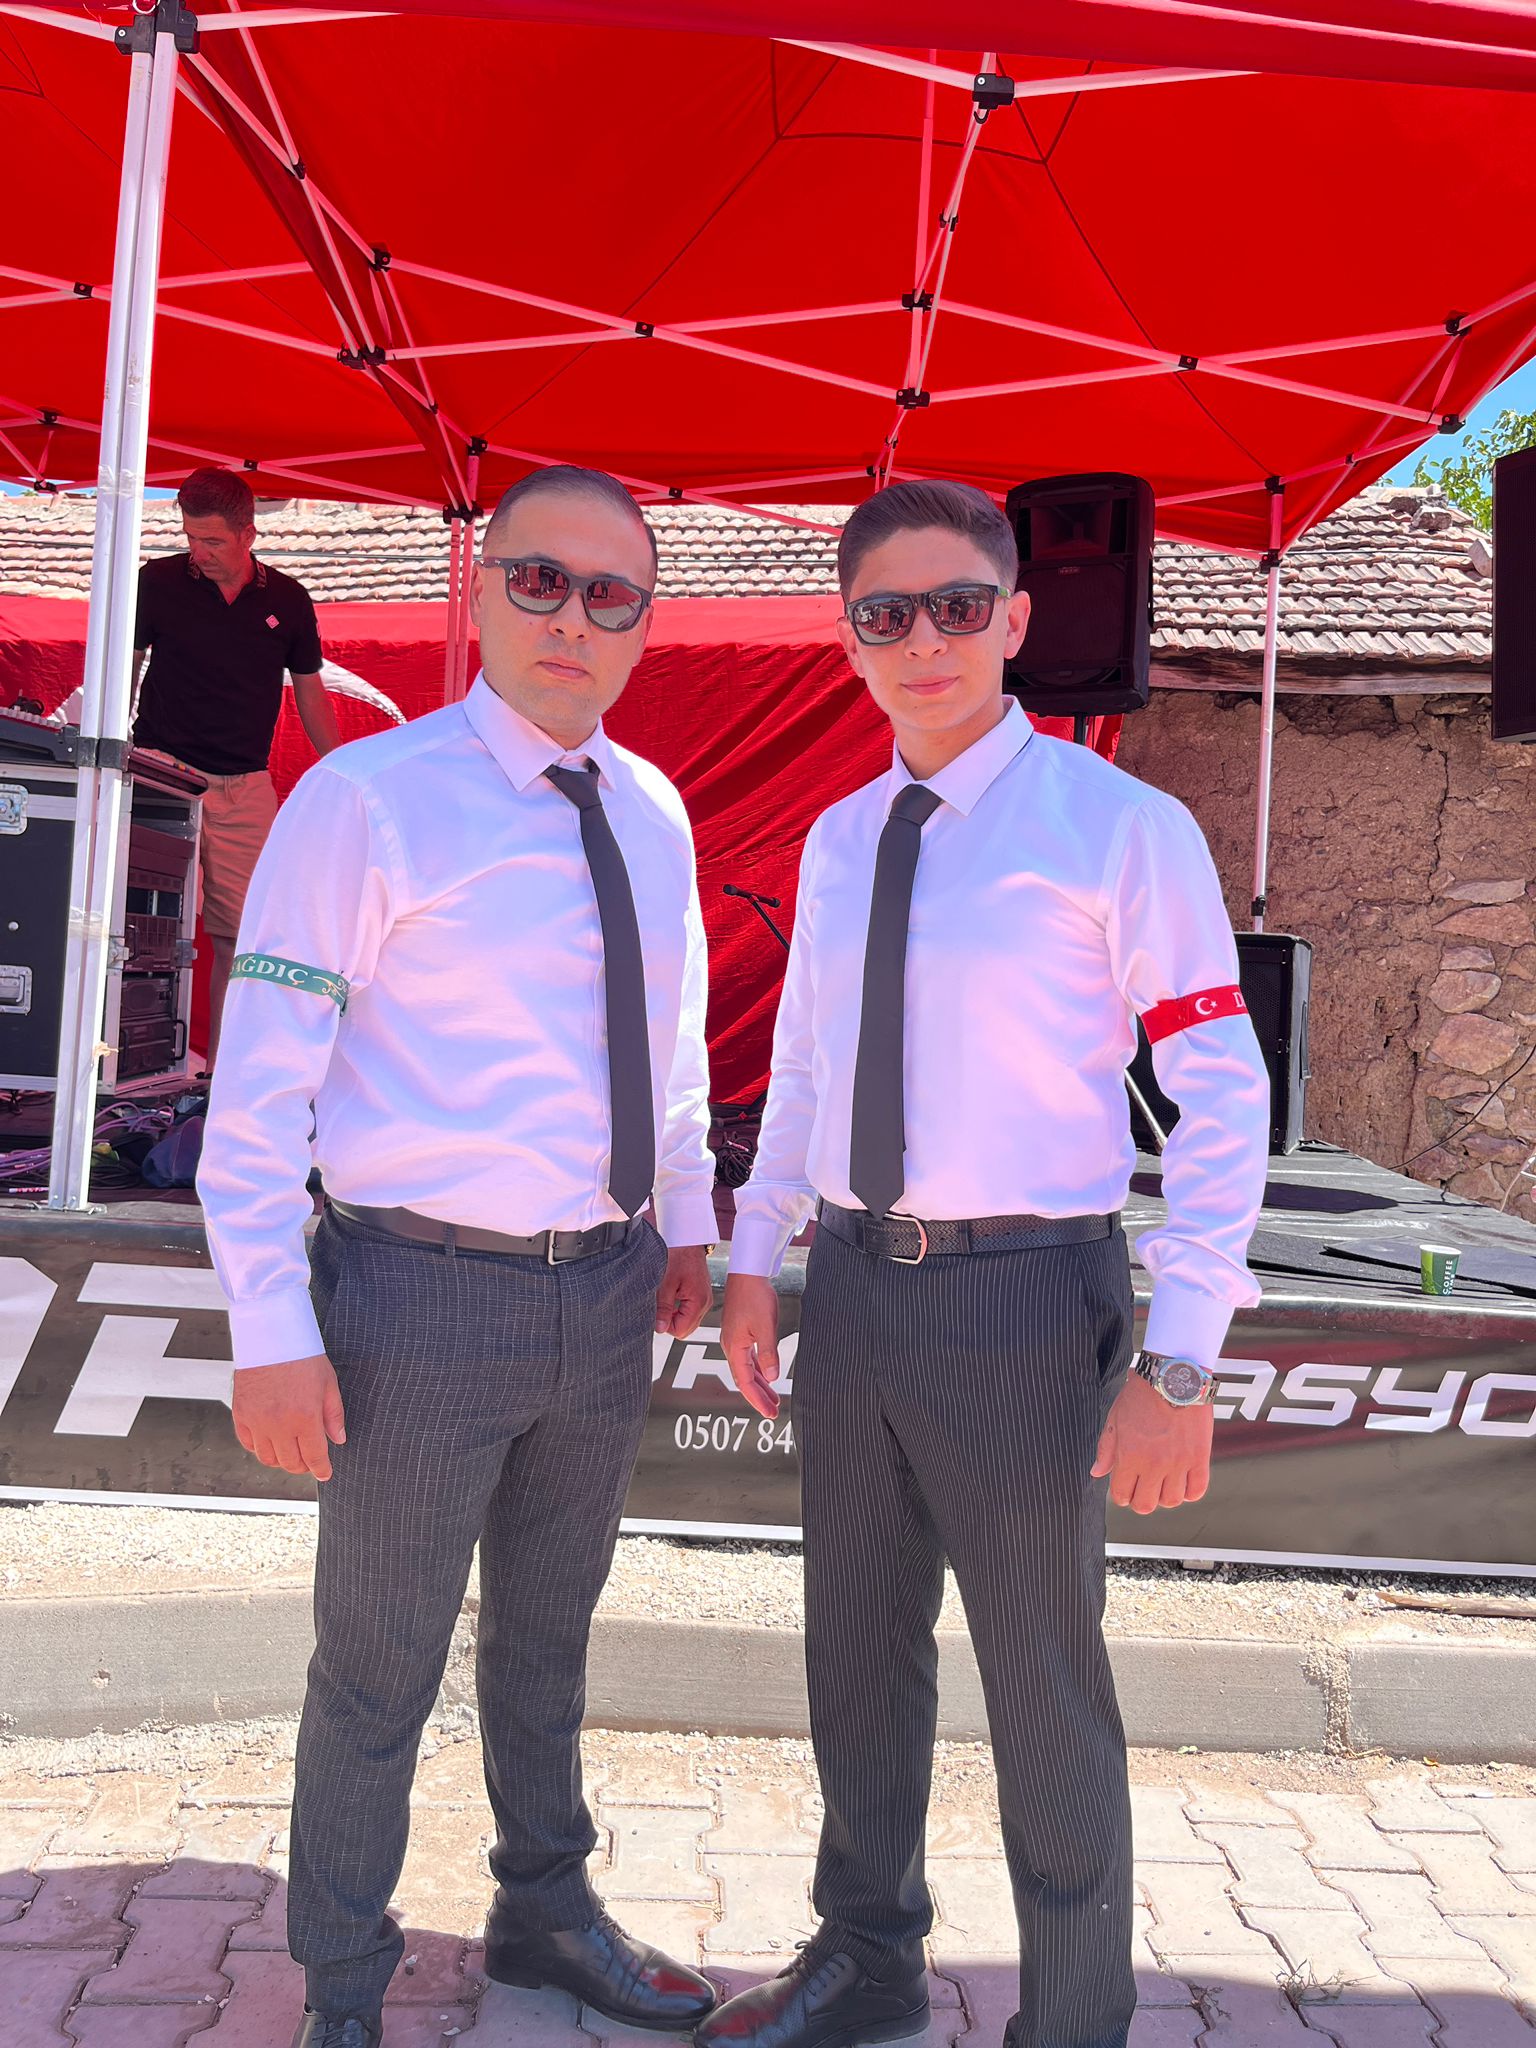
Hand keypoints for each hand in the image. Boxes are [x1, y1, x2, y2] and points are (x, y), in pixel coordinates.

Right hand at [232, 1353, 345, 1481]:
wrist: (270, 1335)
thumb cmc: (302, 1355)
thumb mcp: (328, 1383)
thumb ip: (333, 1414)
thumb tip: (338, 1439)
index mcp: (305, 1417)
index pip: (314, 1456)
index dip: (321, 1469)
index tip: (325, 1473)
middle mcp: (279, 1424)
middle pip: (291, 1462)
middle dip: (303, 1466)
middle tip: (310, 1461)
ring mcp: (257, 1421)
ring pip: (268, 1458)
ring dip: (282, 1460)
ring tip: (291, 1451)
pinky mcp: (240, 1414)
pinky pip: (249, 1444)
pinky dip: (260, 1448)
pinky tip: (271, 1441)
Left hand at [655, 1244, 712, 1338]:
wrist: (687, 1239)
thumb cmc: (678, 1255)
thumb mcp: (665, 1283)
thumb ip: (663, 1308)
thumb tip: (660, 1328)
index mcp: (698, 1301)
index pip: (681, 1330)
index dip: (666, 1324)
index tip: (658, 1311)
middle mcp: (705, 1302)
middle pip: (686, 1328)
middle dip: (671, 1321)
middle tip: (661, 1304)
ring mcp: (705, 1299)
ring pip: (688, 1320)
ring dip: (675, 1314)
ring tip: (667, 1297)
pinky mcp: (702, 1294)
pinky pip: (690, 1310)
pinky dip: (680, 1308)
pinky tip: (673, 1295)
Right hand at [721, 1273, 780, 1418]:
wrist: (747, 1273)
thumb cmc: (755, 1296)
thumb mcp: (766, 1326)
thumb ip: (768, 1353)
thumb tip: (772, 1377)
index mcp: (734, 1347)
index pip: (745, 1382)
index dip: (757, 1399)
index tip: (769, 1412)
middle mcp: (730, 1346)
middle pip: (744, 1379)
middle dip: (758, 1396)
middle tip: (772, 1411)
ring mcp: (734, 1339)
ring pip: (746, 1369)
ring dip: (759, 1384)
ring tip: (772, 1397)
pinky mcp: (740, 1332)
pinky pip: (748, 1358)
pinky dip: (757, 1369)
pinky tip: (766, 1374)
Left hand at [1091, 1371, 1212, 1513]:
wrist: (1173, 1376)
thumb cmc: (1142, 1395)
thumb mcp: (1115, 1419)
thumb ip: (1106, 1449)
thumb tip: (1097, 1472)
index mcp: (1129, 1456)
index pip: (1121, 1495)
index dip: (1121, 1494)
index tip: (1125, 1487)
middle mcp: (1154, 1464)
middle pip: (1146, 1506)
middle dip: (1141, 1499)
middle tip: (1143, 1487)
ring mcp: (1179, 1463)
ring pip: (1172, 1501)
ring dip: (1165, 1495)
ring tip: (1164, 1481)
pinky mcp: (1200, 1457)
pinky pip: (1197, 1491)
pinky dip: (1190, 1492)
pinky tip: (1183, 1481)